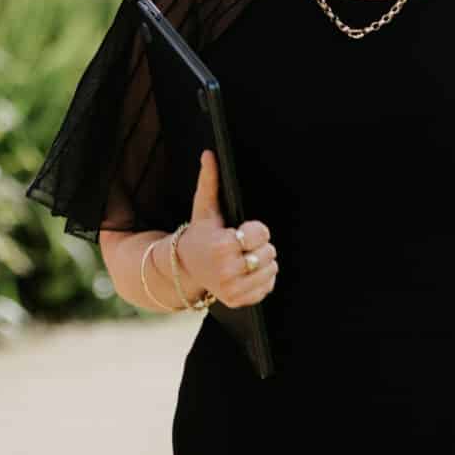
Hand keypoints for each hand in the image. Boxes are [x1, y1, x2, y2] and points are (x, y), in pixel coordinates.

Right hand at [176, 151, 276, 308]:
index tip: (241, 230)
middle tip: (242, 245)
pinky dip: (262, 279)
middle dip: (259, 246)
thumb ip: (209, 181)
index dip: (255, 230)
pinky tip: (246, 272)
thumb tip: (209, 153)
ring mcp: (233, 289)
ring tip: (244, 258)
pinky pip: (268, 287)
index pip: (262, 233)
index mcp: (222, 245)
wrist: (183, 268)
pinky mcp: (238, 301)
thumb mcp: (203, 208)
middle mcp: (227, 270)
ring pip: (271, 269)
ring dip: (262, 262)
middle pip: (269, 252)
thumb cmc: (198, 235)